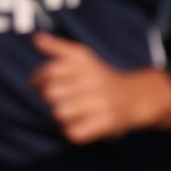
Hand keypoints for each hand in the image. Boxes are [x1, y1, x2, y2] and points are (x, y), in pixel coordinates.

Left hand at [30, 33, 170, 143]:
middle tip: (62, 98)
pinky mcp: (106, 123)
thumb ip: (56, 47)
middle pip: (50, 94)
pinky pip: (73, 132)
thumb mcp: (81, 57)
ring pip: (59, 113)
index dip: (38, 80)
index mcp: (84, 64)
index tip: (42, 84)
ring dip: (61, 115)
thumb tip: (36, 39)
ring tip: (72, 110)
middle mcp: (93, 81)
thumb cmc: (98, 77)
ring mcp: (101, 103)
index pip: (48, 72)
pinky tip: (81, 123)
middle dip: (51, 98)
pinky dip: (72, 131)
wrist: (133, 98)